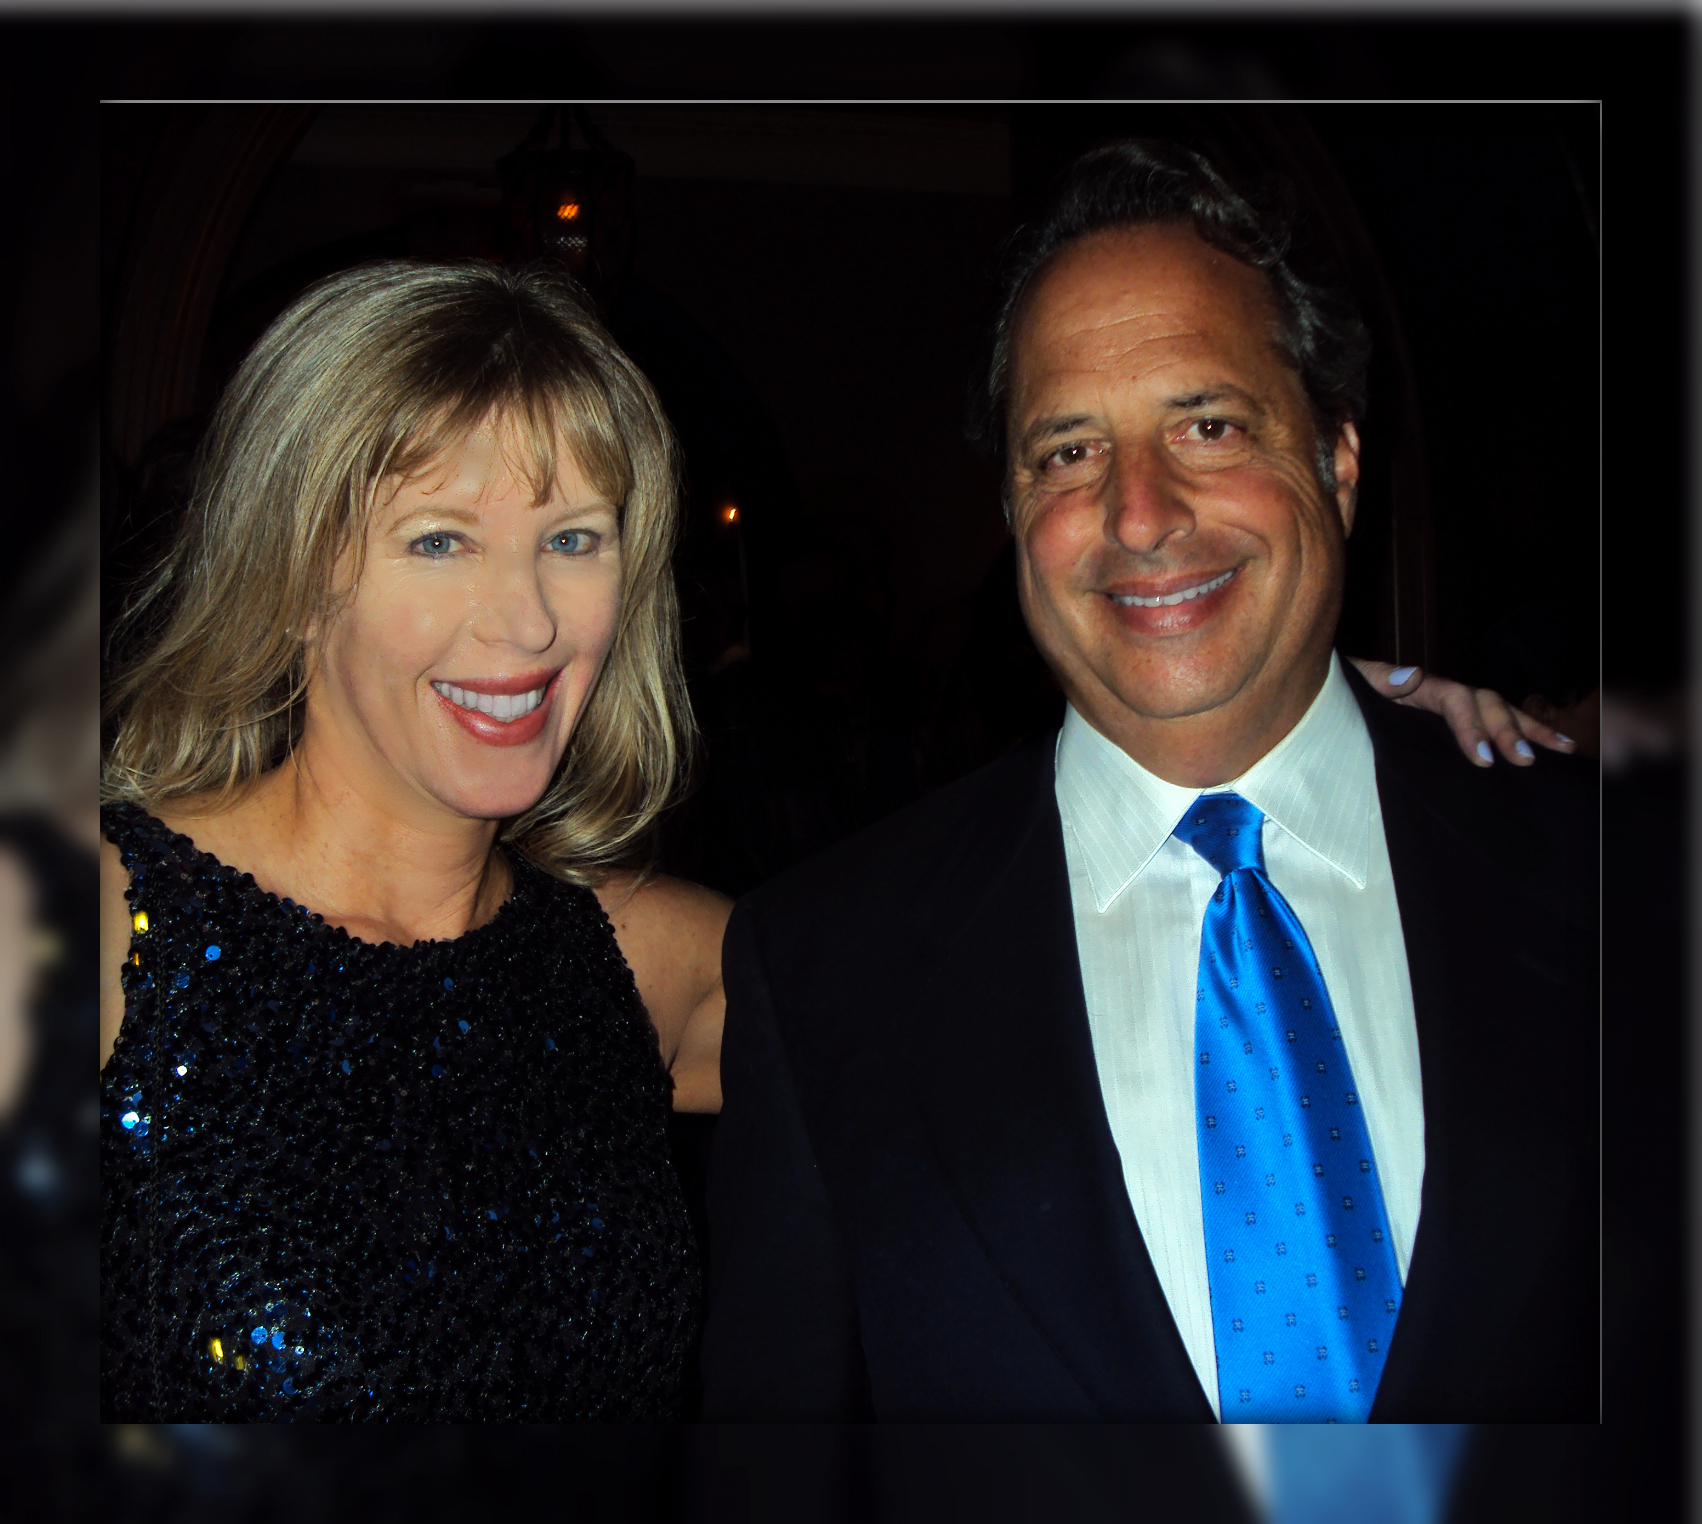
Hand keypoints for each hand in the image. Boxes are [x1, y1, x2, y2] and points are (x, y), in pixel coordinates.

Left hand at [1348, 658, 1578, 767]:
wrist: (1322, 700)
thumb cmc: (1335, 696)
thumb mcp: (1351, 684)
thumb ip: (1377, 680)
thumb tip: (1412, 674)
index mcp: (1419, 687)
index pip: (1456, 700)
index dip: (1473, 727)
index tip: (1483, 758)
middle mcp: (1441, 696)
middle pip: (1485, 703)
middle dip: (1508, 730)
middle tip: (1524, 761)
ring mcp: (1446, 712)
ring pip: (1497, 712)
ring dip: (1529, 730)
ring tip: (1563, 749)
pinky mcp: (1445, 731)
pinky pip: (1488, 729)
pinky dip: (1521, 734)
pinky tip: (1551, 750)